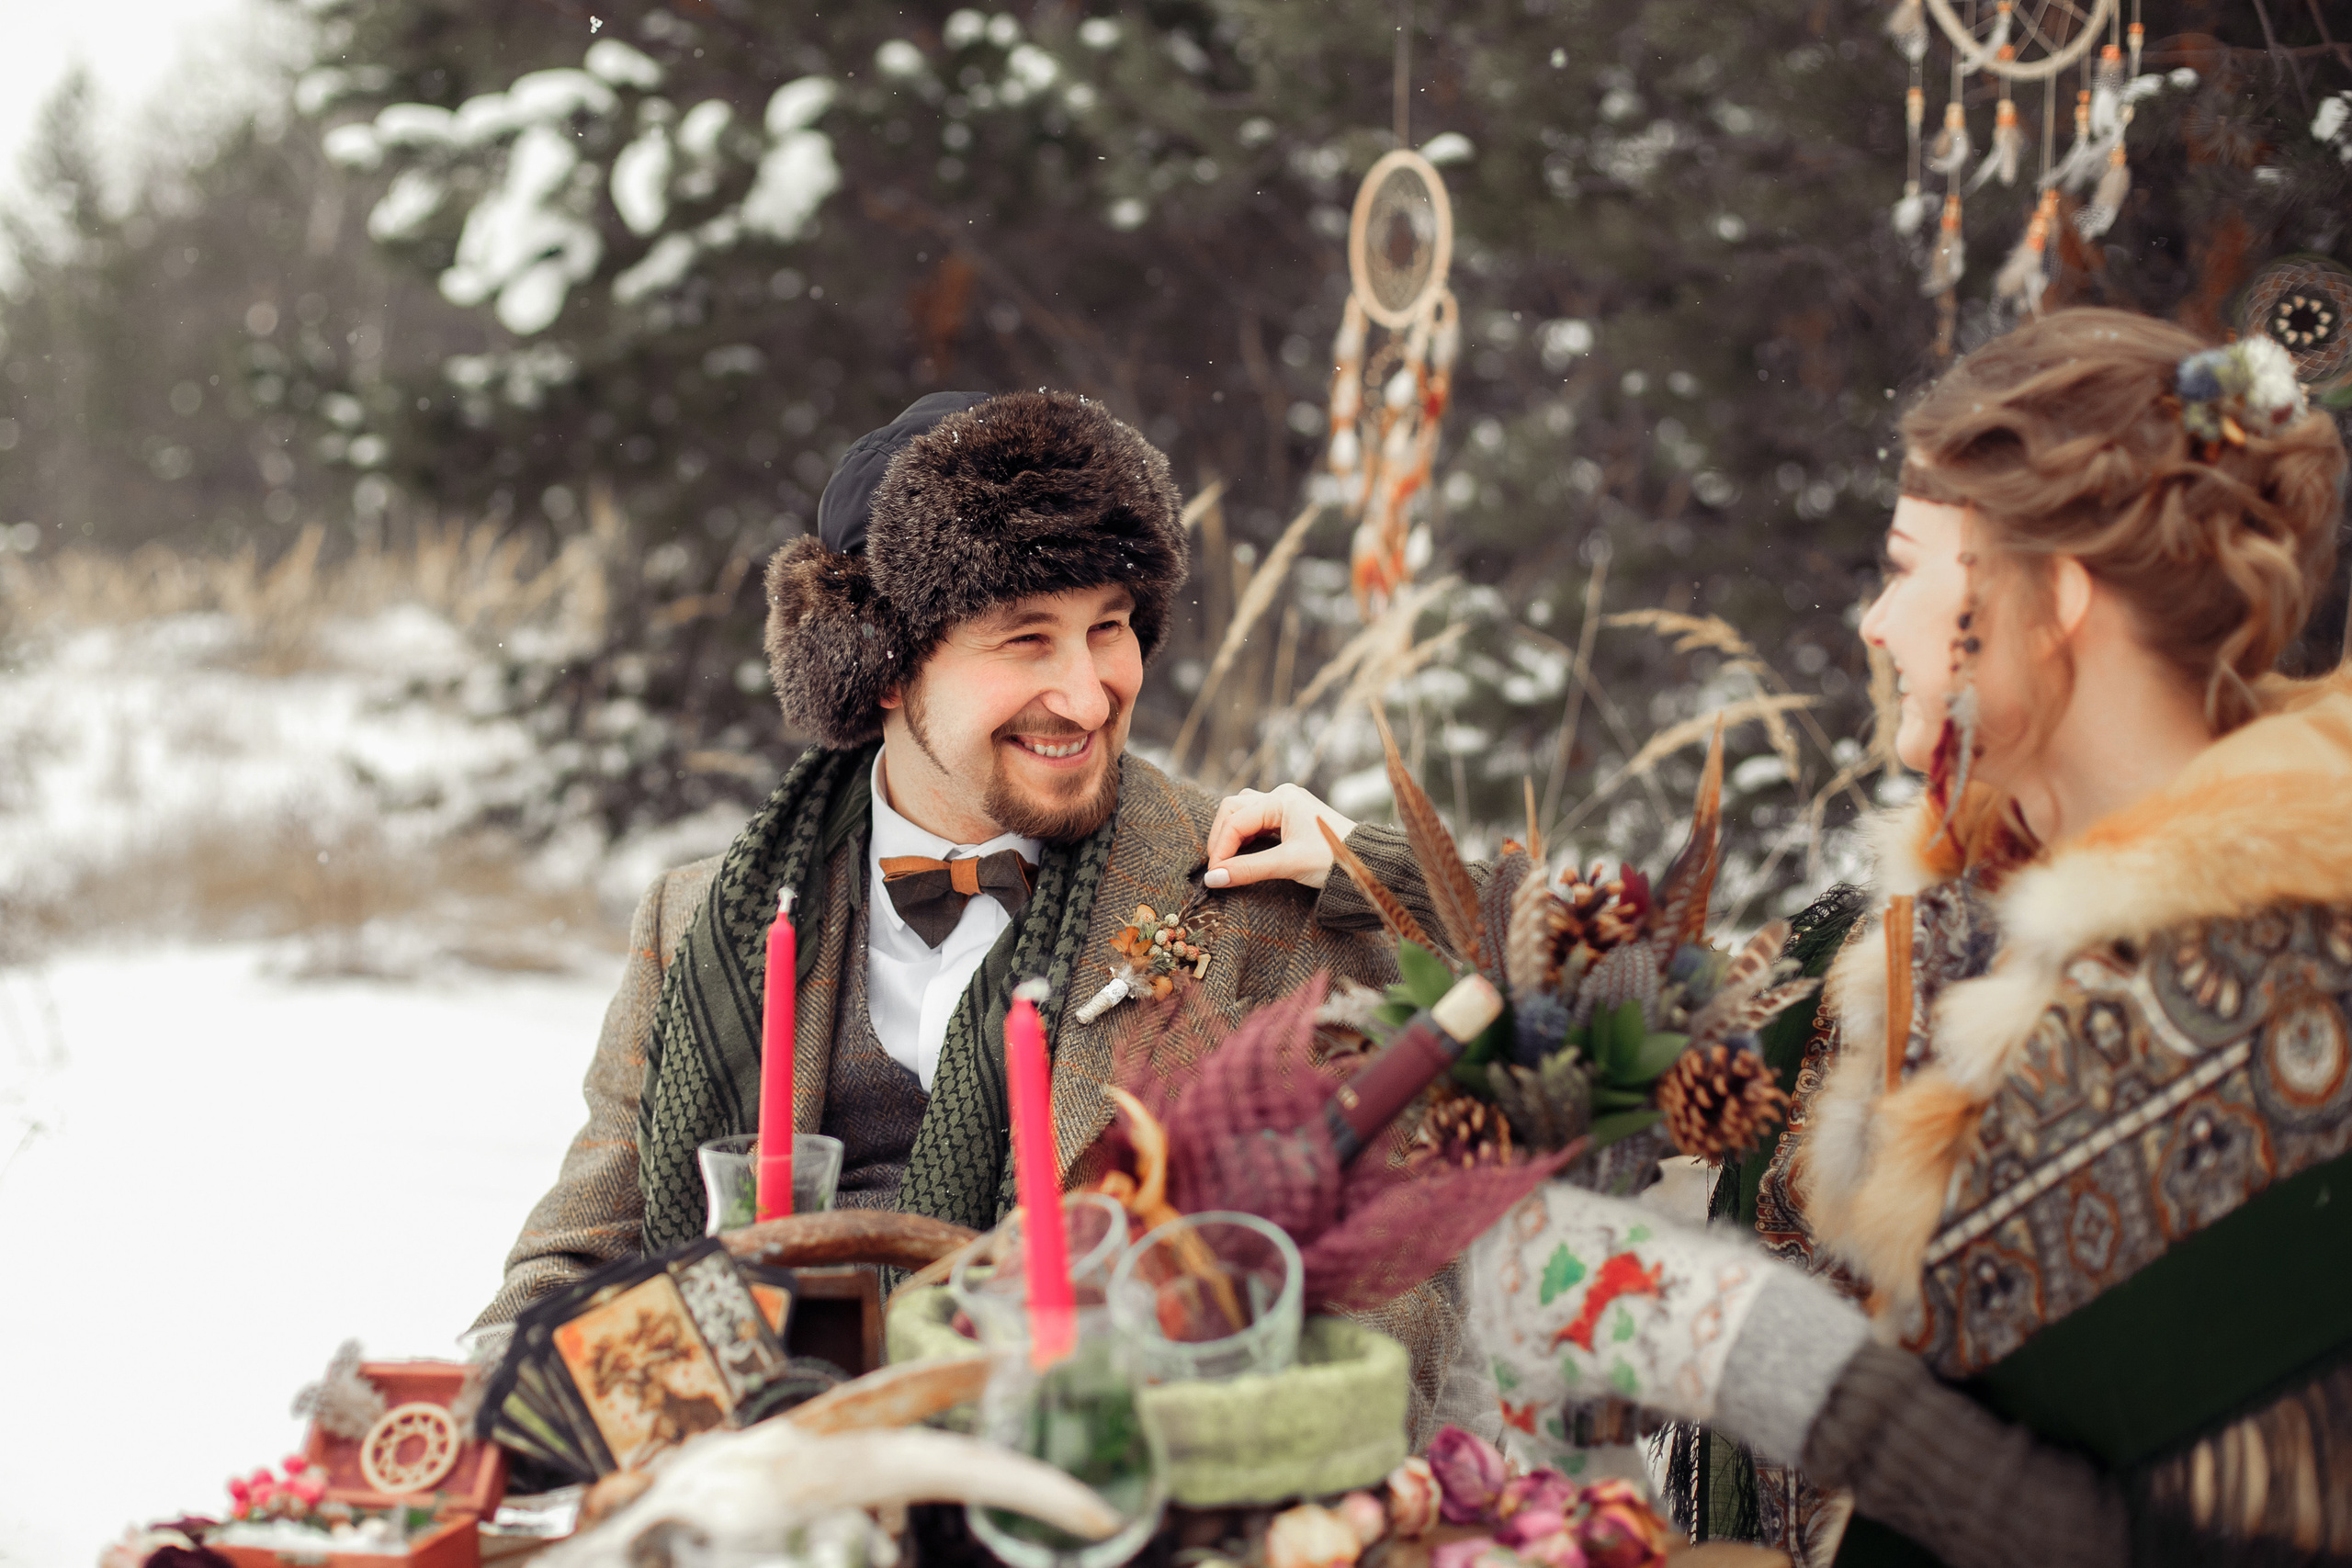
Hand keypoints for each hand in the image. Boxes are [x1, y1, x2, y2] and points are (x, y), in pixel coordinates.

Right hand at [1203, 784, 1358, 890]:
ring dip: (1231, 833)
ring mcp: (1286, 805)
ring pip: (1243, 811)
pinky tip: (1243, 854)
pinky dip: (1245, 836)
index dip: (1220, 847)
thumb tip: (1213, 878)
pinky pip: (1257, 821)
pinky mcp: (1290, 817)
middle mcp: (1281, 796)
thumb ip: (1248, 870)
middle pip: (1233, 808)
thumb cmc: (1333, 859)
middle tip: (1218, 867)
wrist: (1368, 862)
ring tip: (1228, 860)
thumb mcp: (1288, 864)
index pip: (1235, 820)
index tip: (1214, 874)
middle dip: (1221, 837)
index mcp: (1281, 800)